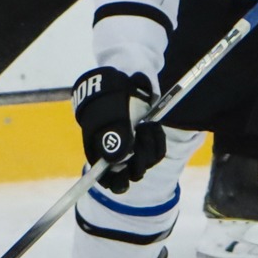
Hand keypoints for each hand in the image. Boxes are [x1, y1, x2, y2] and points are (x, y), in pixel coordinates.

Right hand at [72, 68, 166, 192]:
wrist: (127, 76)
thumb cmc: (110, 96)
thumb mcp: (110, 114)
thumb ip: (113, 138)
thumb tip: (116, 161)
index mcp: (100, 151)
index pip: (105, 179)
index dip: (114, 182)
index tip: (123, 176)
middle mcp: (117, 154)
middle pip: (130, 174)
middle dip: (138, 161)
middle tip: (138, 141)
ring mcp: (134, 148)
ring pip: (146, 163)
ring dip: (148, 146)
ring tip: (144, 126)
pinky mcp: (149, 141)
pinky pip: (158, 152)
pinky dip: (157, 140)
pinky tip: (151, 125)